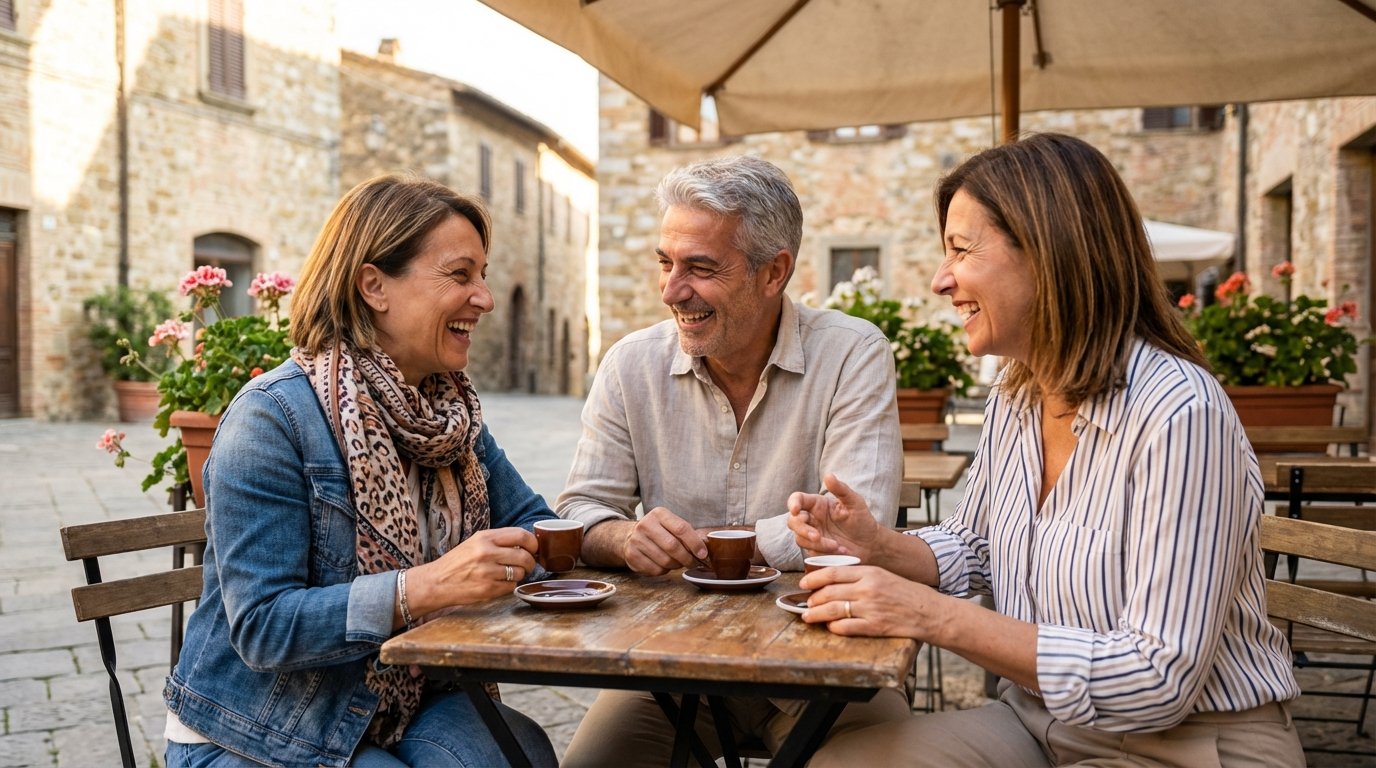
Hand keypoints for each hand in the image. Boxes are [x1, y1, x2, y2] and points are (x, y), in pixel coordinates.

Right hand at [409, 527, 537, 613]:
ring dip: (519, 575)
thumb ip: (498, 540)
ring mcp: (487, 571)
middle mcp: (487, 552)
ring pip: (520, 573)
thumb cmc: (457, 562)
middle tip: (525, 565)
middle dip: (530, 562)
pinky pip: (511, 586)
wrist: (436, 582)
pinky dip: (509, 586)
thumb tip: (526, 543)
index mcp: (485, 537)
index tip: (533, 549)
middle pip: (525, 556)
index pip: (521, 535)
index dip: (533, 543)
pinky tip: (498, 583)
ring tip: (508, 574)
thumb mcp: (475, 542)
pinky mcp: (487, 589)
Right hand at [621, 507, 707, 575]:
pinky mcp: (632, 556)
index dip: (695, 543)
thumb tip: (704, 548)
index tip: (703, 553)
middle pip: (673, 546)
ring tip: (678, 563)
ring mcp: (636, 540)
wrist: (630, 536)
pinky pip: (656, 570)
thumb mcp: (670, 524)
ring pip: (665, 561)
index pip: (681, 528)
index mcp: (659, 514)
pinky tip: (664, 565)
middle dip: (687, 558)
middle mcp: (645, 525)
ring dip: (677, 565)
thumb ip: (686, 533)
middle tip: (693, 562)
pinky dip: (665, 571)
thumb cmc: (658, 531)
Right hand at [787, 473, 882, 561]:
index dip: (793, 503)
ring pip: (800, 539)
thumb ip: (841, 489)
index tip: (795, 510)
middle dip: (803, 530)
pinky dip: (825, 553)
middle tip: (817, 536)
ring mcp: (812, 534)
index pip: (797, 499)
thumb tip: (828, 475)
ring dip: (818, 544)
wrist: (870, 544)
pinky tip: (841, 551)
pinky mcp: (816, 549)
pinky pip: (811, 552)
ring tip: (837, 546)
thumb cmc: (862, 520)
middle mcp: (812, 518)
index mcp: (817, 504)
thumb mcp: (855, 502)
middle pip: (793, 522)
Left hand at [799, 564, 939, 640]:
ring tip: (808, 616)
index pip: (833, 572)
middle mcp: (868, 589)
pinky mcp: (875, 627)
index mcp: (870, 572)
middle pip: (829, 592)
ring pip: (833, 610)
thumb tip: (833, 580)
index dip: (814, 578)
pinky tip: (829, 627)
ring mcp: (871, 608)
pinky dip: (834, 627)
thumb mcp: (883, 576)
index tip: (804, 583)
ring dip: (816, 614)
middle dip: (813, 599)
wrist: (929, 612)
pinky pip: (846, 627)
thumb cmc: (906, 593)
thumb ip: (860, 576)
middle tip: (806, 603)